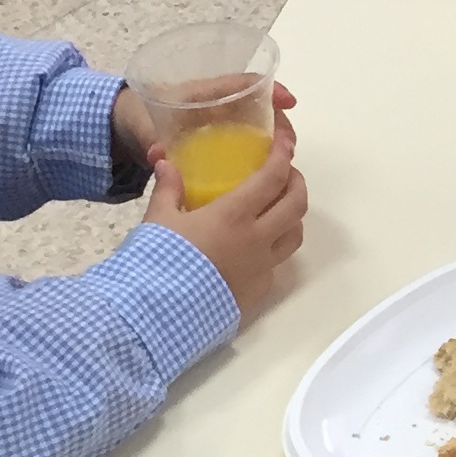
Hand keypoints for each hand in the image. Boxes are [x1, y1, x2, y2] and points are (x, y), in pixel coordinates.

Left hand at [111, 80, 293, 186]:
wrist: (123, 123)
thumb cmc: (137, 116)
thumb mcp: (143, 128)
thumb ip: (151, 141)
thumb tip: (158, 155)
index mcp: (200, 92)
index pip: (242, 82)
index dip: (269, 89)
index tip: (289, 103)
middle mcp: (216, 103)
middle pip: (259, 104)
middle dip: (279, 121)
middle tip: (288, 145)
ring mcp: (220, 121)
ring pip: (258, 123)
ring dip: (275, 136)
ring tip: (284, 159)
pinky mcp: (220, 138)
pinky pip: (248, 138)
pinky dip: (263, 148)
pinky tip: (271, 167)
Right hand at [144, 112, 307, 318]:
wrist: (160, 312)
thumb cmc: (159, 260)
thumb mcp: (158, 220)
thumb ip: (168, 189)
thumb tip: (167, 164)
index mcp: (234, 215)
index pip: (272, 178)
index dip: (283, 156)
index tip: (285, 144)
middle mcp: (257, 239)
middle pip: (296, 205)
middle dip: (297, 183)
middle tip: (286, 174)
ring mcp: (262, 267)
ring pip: (295, 236)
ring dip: (293, 217)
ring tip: (279, 209)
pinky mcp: (258, 290)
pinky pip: (276, 264)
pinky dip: (274, 249)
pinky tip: (256, 248)